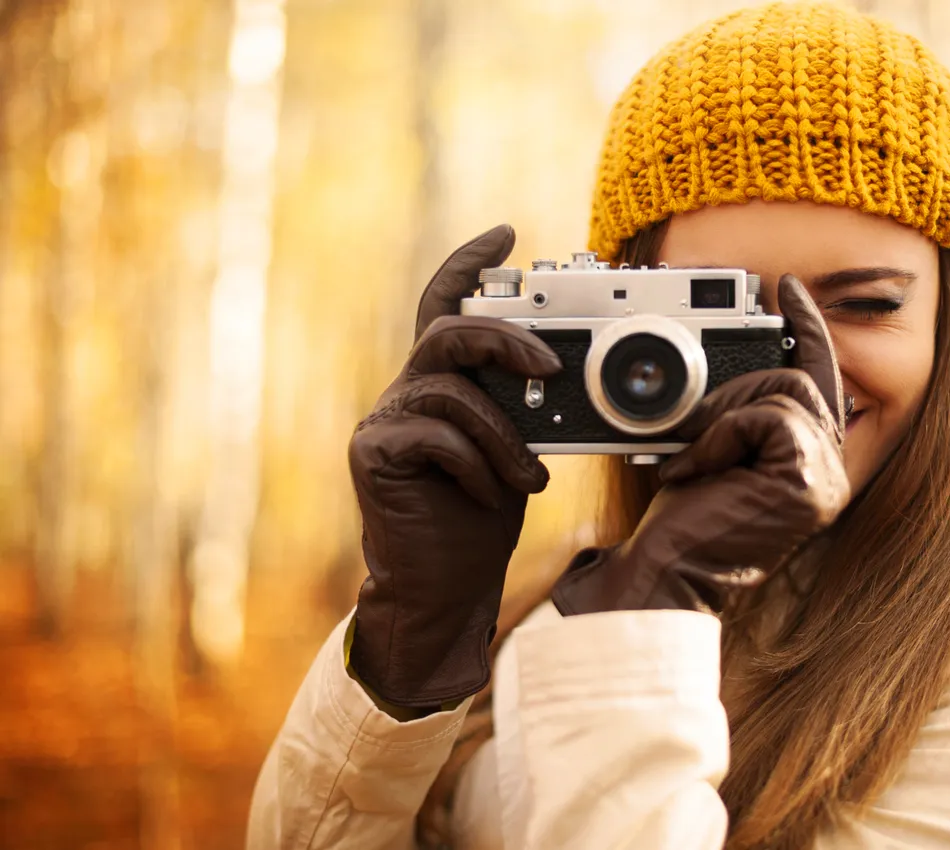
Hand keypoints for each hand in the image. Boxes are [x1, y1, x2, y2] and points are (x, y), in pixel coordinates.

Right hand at [348, 225, 561, 707]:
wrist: (447, 585)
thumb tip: (565, 372)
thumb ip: (523, 408)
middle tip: (551, 364)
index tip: (507, 232)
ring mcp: (385, 419)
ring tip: (529, 478)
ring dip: (504, 437)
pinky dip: (477, 467)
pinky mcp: (373, 453)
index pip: (446, 304)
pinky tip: (488, 496)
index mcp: (445, 382)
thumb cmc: (483, 517)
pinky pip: (437, 436)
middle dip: (506, 338)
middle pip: (448, 329)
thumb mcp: (516, 451)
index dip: (470, 263)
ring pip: (453, 391)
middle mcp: (410, 390)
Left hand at [550, 275, 849, 614]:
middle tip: (690, 424)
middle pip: (799, 380)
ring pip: (784, 391)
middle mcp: (831, 474)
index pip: (821, 381)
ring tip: (692, 453)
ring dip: (724, 414)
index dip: (809, 330)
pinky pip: (768, 417)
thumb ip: (739, 416)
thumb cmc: (683, 523)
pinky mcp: (807, 483)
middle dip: (735, 389)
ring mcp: (826, 481)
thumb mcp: (714, 452)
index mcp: (813, 467)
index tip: (789, 287)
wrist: (666, 572)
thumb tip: (729, 367)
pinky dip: (722, 435)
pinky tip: (699, 469)